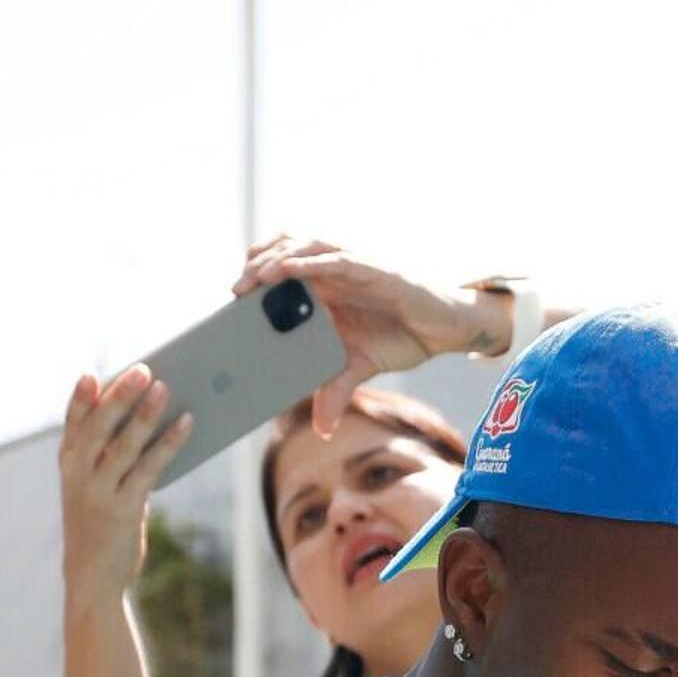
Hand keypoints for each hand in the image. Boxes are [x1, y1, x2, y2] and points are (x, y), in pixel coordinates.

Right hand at [60, 368, 188, 612]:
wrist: (91, 578)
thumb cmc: (98, 525)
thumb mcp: (93, 488)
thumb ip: (108, 456)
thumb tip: (149, 417)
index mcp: (68, 464)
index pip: (71, 424)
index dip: (79, 398)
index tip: (90, 374)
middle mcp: (78, 475)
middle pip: (99, 426)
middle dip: (120, 395)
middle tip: (142, 369)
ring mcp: (99, 492)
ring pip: (124, 444)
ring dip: (146, 413)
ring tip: (166, 388)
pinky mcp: (123, 509)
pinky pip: (149, 467)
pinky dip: (168, 443)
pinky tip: (186, 424)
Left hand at [234, 238, 495, 439]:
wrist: (445, 328)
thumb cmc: (403, 336)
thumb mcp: (361, 367)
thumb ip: (336, 390)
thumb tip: (322, 428)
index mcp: (324, 288)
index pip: (279, 269)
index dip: (254, 275)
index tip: (232, 298)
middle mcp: (332, 271)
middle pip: (283, 252)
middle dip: (257, 267)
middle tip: (237, 292)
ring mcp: (350, 265)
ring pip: (304, 248)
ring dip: (276, 260)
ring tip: (254, 279)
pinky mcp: (371, 267)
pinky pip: (335, 259)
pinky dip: (309, 263)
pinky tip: (288, 270)